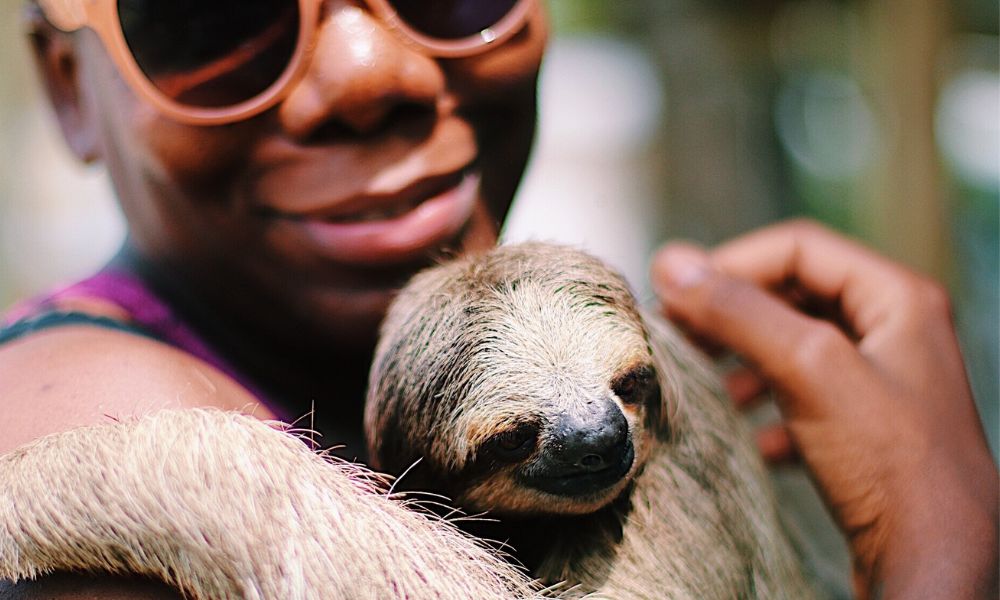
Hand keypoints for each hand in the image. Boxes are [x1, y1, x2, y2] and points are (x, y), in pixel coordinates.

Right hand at [651, 219, 997, 599]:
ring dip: (746, 365)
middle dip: (734, 317)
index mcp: (897, 297)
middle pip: (794, 296)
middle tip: (681, 337)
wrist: (936, 561)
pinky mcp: (869, 431)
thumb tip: (672, 264)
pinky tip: (755, 440)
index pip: (797, 248)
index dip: (733, 264)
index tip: (678, 295)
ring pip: (795, 349)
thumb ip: (740, 311)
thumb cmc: (893, 464)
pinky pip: (805, 400)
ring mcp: (883, 383)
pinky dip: (770, 412)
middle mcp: (895, 331)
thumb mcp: (809, 369)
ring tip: (714, 391)